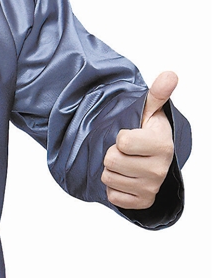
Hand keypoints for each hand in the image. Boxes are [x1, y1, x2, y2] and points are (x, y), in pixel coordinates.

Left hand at [101, 71, 176, 209]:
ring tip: (125, 164)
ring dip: (112, 171)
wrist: (153, 161)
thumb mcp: (150, 112)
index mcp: (162, 144)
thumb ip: (157, 94)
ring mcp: (152, 187)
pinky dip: (114, 188)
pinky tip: (125, 179)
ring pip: (109, 178)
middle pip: (111, 160)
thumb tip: (170, 75)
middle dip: (112, 154)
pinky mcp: (143, 202)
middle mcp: (159, 168)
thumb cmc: (147, 133)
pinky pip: (113, 196)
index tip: (131, 135)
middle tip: (125, 152)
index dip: (120, 136)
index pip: (122, 142)